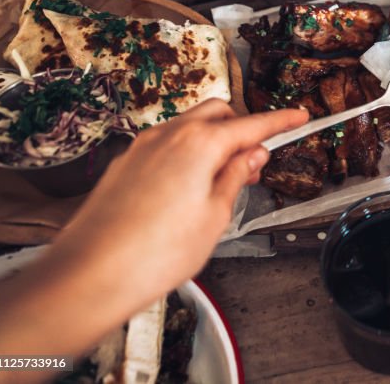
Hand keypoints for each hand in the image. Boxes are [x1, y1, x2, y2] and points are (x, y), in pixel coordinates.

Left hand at [52, 100, 307, 303]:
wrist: (90, 274)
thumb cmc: (155, 253)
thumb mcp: (215, 217)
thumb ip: (236, 178)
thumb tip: (252, 156)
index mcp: (199, 144)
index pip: (251, 125)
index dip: (279, 122)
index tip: (298, 117)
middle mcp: (169, 135)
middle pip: (217, 113)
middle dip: (241, 128)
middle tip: (256, 161)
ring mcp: (142, 147)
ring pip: (189, 126)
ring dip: (212, 141)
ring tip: (223, 181)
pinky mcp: (125, 164)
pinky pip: (165, 145)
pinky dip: (186, 153)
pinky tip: (189, 188)